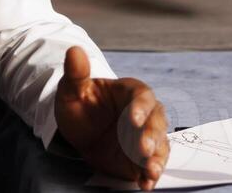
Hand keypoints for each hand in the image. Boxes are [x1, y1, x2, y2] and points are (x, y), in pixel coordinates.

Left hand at [54, 46, 169, 189]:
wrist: (80, 132)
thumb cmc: (80, 106)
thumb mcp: (72, 90)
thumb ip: (76, 73)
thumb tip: (74, 50)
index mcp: (130, 91)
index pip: (141, 95)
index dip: (140, 106)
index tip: (133, 118)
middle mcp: (144, 113)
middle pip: (156, 121)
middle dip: (152, 135)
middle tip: (144, 148)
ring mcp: (145, 136)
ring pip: (159, 144)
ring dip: (157, 158)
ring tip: (151, 171)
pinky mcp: (143, 157)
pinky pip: (152, 165)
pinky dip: (151, 174)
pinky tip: (146, 183)